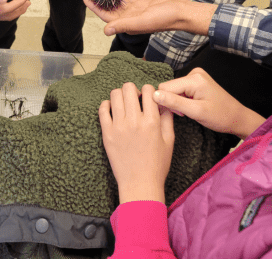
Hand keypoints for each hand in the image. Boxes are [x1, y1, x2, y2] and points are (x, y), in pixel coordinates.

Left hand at [83, 0, 214, 36]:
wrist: (181, 12)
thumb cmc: (164, 19)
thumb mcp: (142, 21)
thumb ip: (123, 24)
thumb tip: (106, 30)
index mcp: (127, 25)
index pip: (106, 16)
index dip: (95, 7)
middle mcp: (129, 19)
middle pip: (109, 6)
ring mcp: (135, 11)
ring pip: (117, 0)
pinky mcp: (141, 4)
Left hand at [99, 83, 173, 203]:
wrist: (140, 184)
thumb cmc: (157, 164)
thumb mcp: (169, 141)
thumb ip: (167, 118)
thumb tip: (164, 102)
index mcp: (152, 122)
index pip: (148, 90)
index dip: (149, 90)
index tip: (147, 97)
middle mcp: (134, 121)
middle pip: (129, 88)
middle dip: (133, 90)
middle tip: (134, 99)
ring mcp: (118, 126)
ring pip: (114, 95)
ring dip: (120, 96)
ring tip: (123, 104)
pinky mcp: (107, 133)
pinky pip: (102, 109)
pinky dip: (107, 105)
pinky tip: (112, 109)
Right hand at [153, 68, 265, 138]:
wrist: (237, 117)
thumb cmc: (220, 116)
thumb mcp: (196, 112)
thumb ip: (174, 102)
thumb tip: (154, 95)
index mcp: (194, 78)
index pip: (165, 87)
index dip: (166, 102)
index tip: (179, 113)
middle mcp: (194, 73)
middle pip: (169, 87)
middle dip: (172, 101)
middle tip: (185, 113)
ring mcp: (195, 75)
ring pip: (173, 88)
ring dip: (177, 101)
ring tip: (190, 110)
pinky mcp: (196, 80)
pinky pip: (180, 88)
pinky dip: (182, 98)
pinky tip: (192, 105)